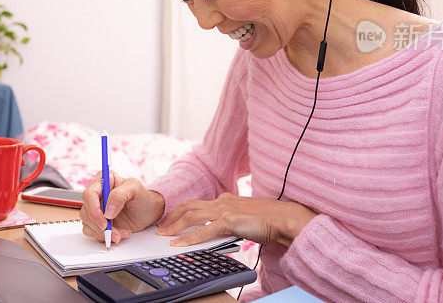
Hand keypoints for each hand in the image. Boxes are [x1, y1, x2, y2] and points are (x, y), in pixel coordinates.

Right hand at [79, 171, 164, 243]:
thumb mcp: (135, 189)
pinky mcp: (97, 221)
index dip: (94, 209)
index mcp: (104, 181)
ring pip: (87, 223)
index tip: (105, 221)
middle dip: (100, 225)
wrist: (149, 211)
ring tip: (121, 233)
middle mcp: (97, 194)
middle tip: (115, 232)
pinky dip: (104, 236)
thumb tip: (107, 212)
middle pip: (86, 211)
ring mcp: (96, 209)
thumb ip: (120, 196)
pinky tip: (118, 233)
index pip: (89, 194)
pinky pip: (91, 231)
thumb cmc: (142, 197)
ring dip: (103, 232)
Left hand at [156, 192, 315, 247]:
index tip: (170, 220)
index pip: (196, 203)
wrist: (283, 217)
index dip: (180, 211)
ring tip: (163, 235)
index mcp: (225, 199)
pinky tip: (179, 244)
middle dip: (171, 217)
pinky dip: (189, 237)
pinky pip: (204, 230)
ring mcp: (224, 209)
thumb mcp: (244, 218)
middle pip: (188, 206)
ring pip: (191, 215)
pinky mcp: (229, 220)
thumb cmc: (268, 220)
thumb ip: (230, 221)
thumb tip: (217, 232)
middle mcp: (222, 201)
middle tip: (160, 228)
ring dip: (174, 225)